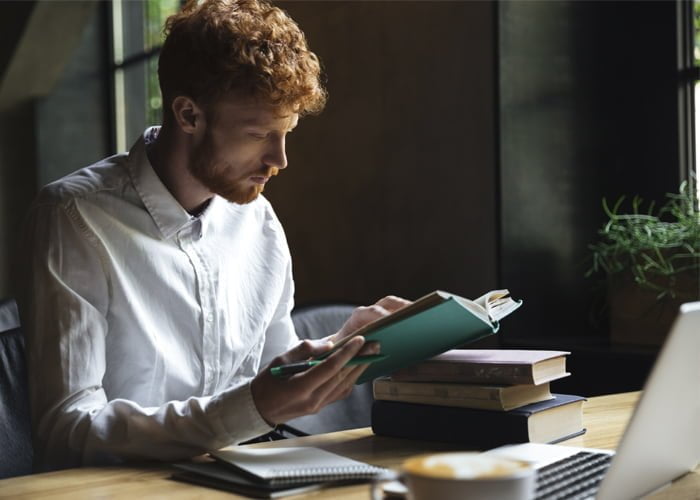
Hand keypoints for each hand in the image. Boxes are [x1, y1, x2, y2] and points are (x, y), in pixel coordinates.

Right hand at [250, 295, 410, 425]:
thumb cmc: (267, 382)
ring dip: (359, 369)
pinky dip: (351, 379)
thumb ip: (304, 350)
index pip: (330, 368)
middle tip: (374, 344)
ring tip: (371, 354)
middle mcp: (313, 399)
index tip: (360, 339)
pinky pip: (340, 392)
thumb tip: (328, 344)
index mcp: (301, 387)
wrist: (259, 408)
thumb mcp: (280, 360)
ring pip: (345, 385)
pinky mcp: (320, 407)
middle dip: (360, 359)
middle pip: (342, 376)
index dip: (347, 352)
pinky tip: (357, 367)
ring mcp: (318, 405)